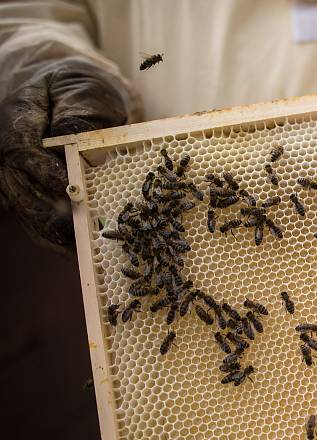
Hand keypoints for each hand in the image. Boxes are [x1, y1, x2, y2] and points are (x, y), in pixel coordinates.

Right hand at [0, 57, 135, 250]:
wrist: (58, 88)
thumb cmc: (75, 86)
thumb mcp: (83, 84)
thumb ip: (82, 107)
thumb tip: (74, 134)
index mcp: (16, 119)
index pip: (23, 151)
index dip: (47, 174)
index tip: (73, 191)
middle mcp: (6, 152)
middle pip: (21, 189)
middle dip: (52, 213)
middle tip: (83, 232)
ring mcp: (11, 176)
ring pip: (25, 211)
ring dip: (54, 234)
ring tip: (84, 252)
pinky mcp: (24, 193)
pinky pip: (34, 221)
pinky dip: (55, 239)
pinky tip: (77, 253)